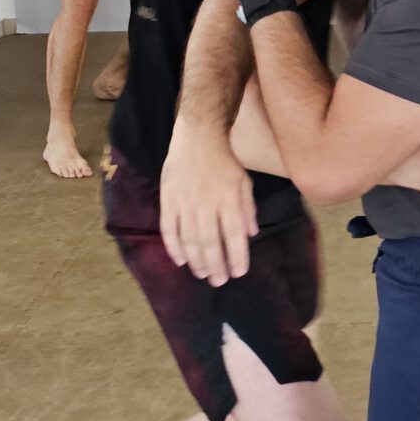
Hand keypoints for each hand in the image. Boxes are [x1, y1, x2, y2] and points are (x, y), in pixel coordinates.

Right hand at [159, 126, 255, 285]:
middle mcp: (206, 203)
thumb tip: (251, 235)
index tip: (238, 273)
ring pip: (189, 239)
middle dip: (216, 265)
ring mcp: (185, 202)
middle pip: (209, 241)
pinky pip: (169, 228)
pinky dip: (174, 247)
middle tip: (219, 281)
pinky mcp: (168, 200)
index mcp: (228, 198)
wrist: (197, 138)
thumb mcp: (244, 181)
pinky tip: (181, 261)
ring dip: (196, 260)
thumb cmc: (225, 162)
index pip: (233, 234)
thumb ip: (248, 208)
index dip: (236, 255)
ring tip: (203, 274)